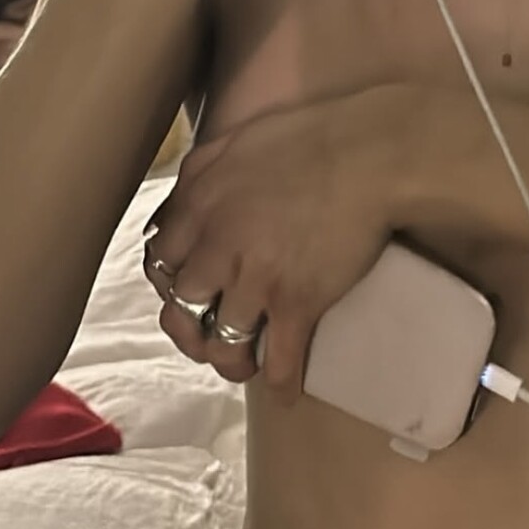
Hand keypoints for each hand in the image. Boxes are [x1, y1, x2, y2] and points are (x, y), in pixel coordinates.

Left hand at [142, 87, 410, 403]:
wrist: (369, 153)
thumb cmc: (308, 136)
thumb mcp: (234, 140)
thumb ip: (198, 173)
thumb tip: (180, 202)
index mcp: (200, 205)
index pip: (160, 261)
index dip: (170, 279)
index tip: (187, 285)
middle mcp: (218, 247)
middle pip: (182, 308)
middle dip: (191, 328)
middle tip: (208, 332)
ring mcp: (257, 280)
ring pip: (223, 344)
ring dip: (231, 362)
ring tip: (244, 365)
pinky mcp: (298, 302)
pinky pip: (280, 360)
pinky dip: (282, 383)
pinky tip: (287, 391)